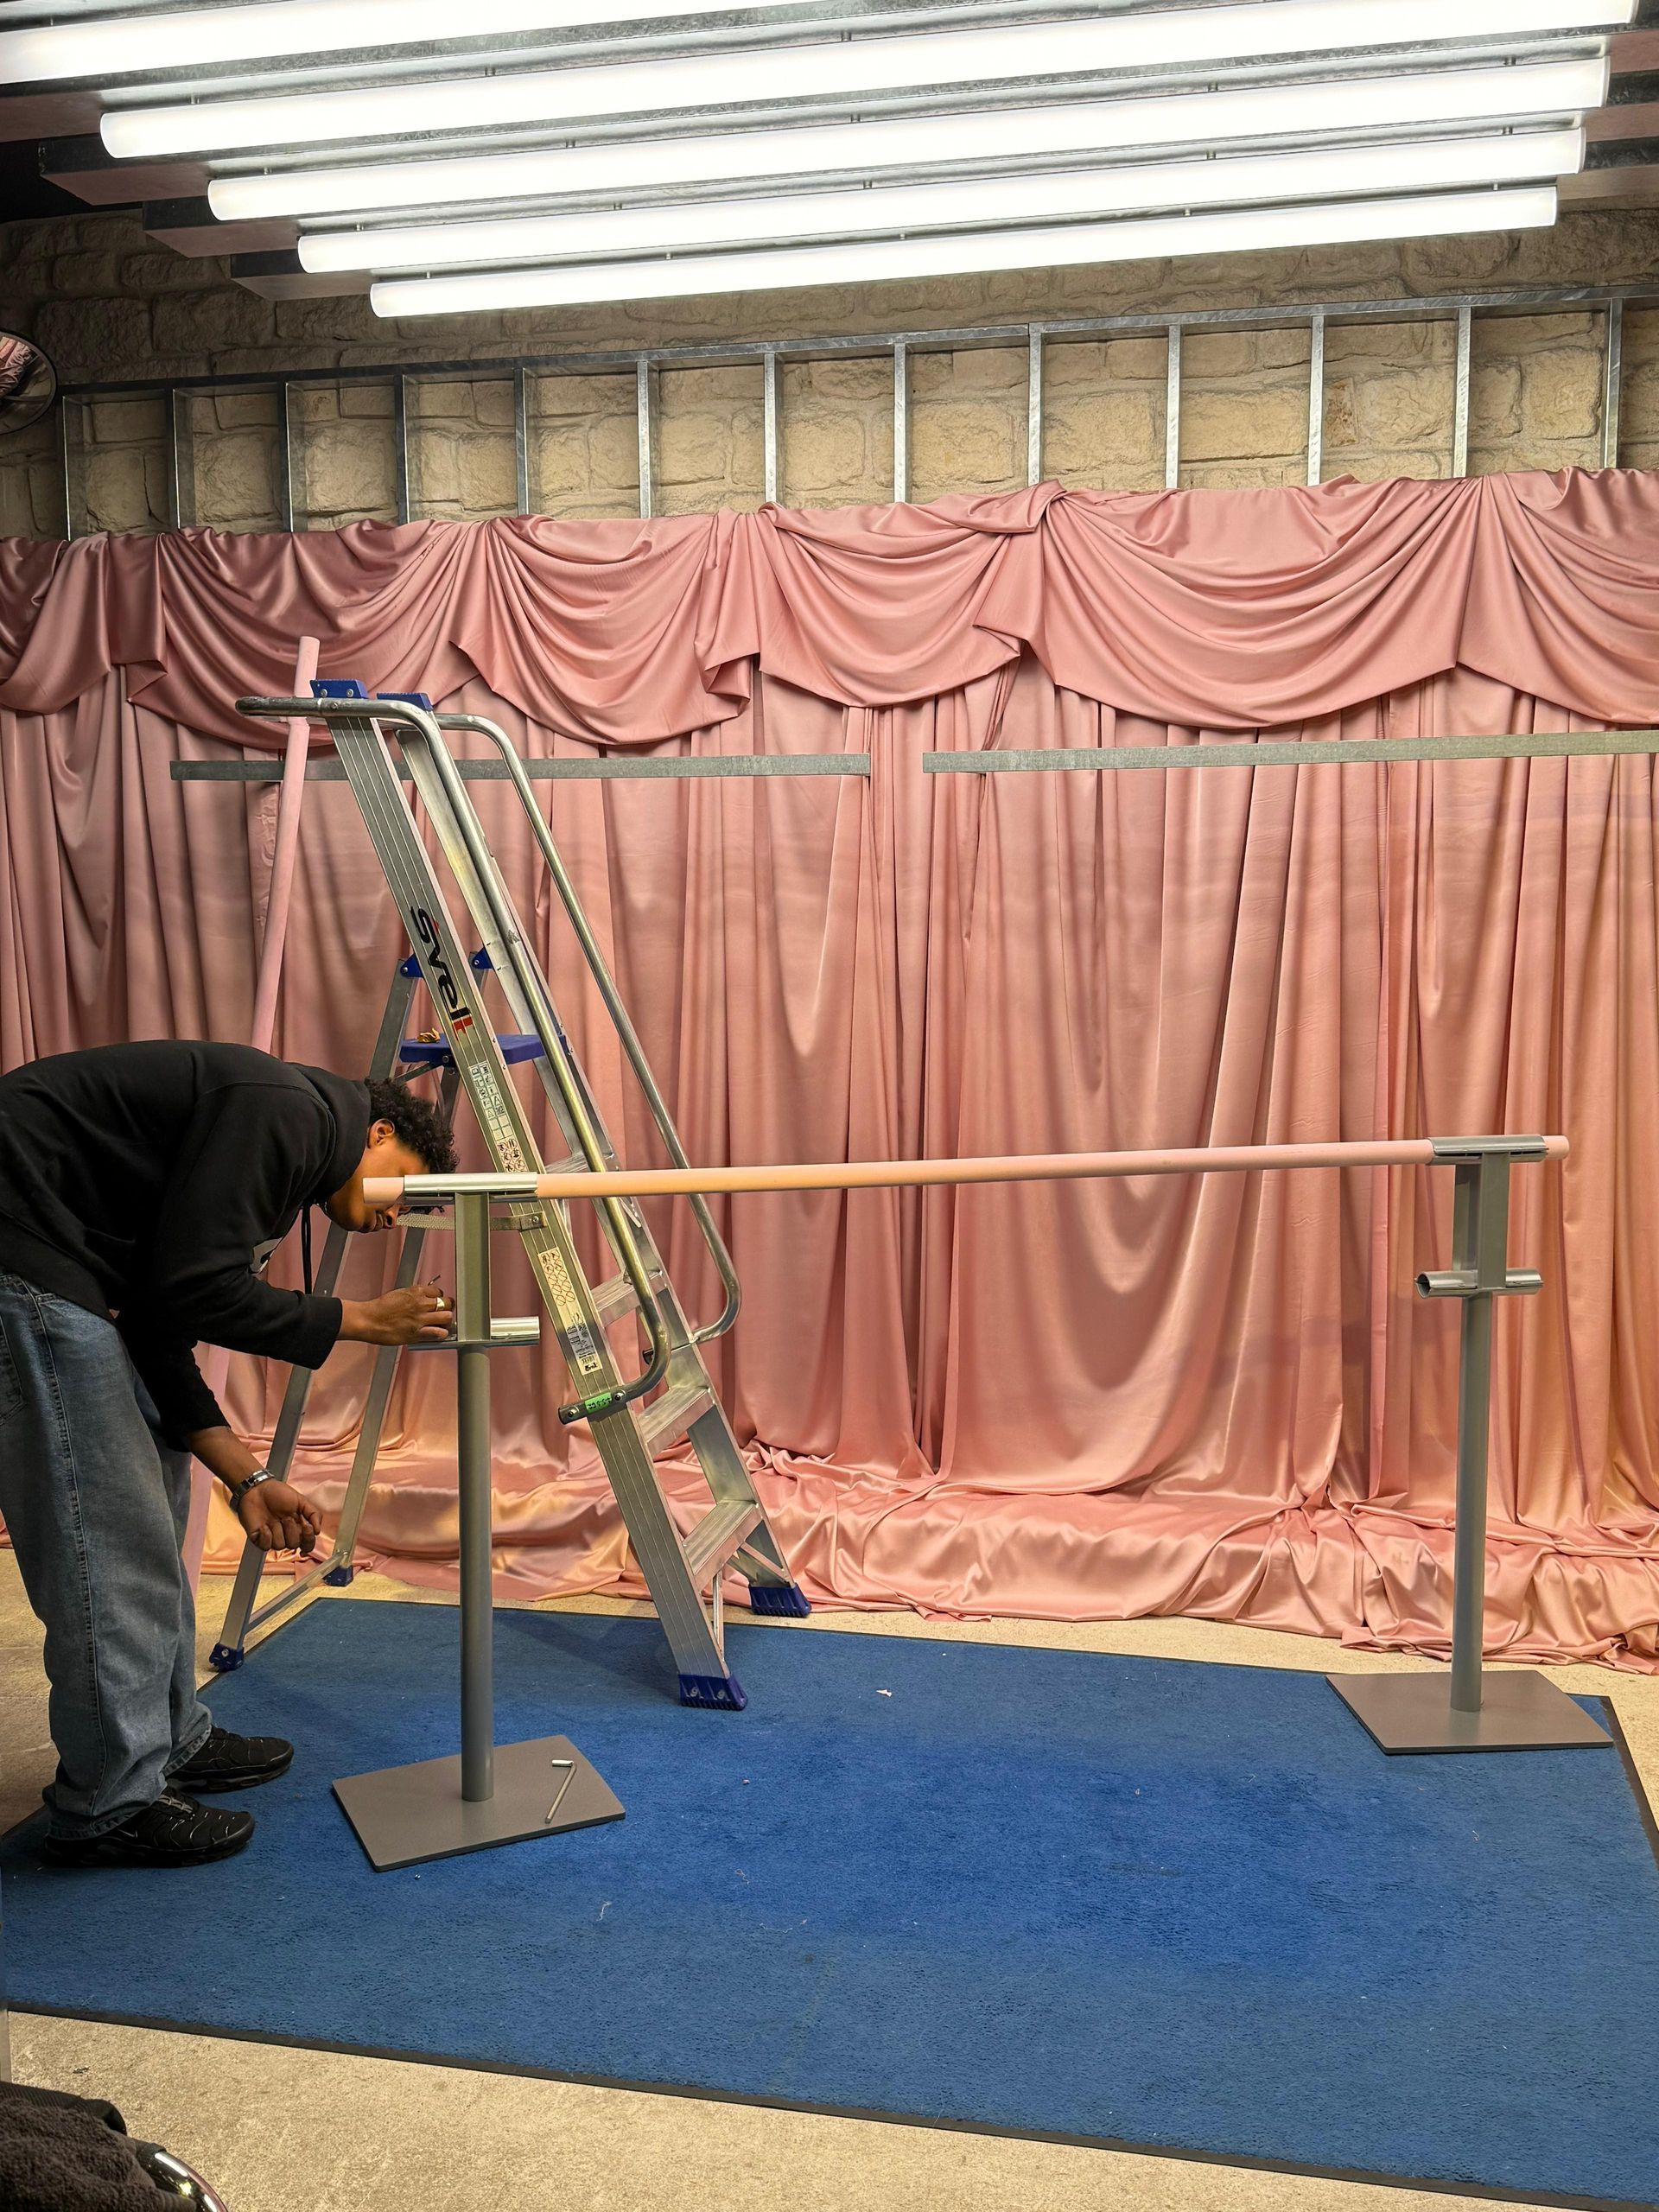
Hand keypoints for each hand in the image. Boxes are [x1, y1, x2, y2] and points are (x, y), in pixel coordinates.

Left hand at [237, 1479, 322, 1554]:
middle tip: (286, 1517)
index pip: (307, 1543)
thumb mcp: (301, 1500)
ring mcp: (272, 1537)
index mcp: (298, 1527)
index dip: (308, 1539)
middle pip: (294, 1545)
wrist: (257, 1489)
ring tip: (273, 1519)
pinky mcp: (259, 1539)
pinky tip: (264, 1525)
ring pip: (280, 1546)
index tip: (306, 1527)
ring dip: (277, 1530)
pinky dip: (266, 1535)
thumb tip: (318, 1531)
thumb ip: (314, 1514)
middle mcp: (286, 1535)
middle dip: (291, 1530)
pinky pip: (266, 1546)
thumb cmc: (277, 1493)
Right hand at [339, 1282, 453, 1345]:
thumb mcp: (399, 1294)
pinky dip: (441, 1334)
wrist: (368, 1320)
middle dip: (447, 1308)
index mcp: (416, 1292)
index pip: (438, 1292)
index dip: (439, 1298)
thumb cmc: (380, 1308)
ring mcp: (421, 1318)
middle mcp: (421, 1303)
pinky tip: (438, 1334)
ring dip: (446, 1321)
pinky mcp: (418, 1333)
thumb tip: (423, 1298)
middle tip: (444, 1312)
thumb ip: (413, 1296)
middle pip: (446, 1303)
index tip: (438, 1302)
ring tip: (442, 1323)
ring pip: (447, 1317)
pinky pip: (439, 1333)